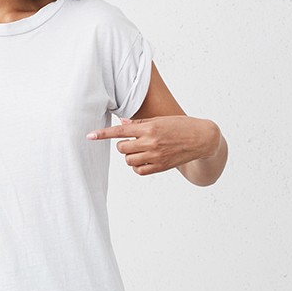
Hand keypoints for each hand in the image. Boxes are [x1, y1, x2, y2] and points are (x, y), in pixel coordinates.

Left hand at [87, 115, 221, 175]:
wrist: (202, 139)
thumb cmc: (180, 126)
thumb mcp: (160, 119)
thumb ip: (140, 123)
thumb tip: (122, 123)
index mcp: (149, 127)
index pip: (120, 131)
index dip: (102, 134)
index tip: (89, 136)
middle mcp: (151, 142)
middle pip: (122, 148)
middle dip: (124, 145)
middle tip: (135, 141)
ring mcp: (156, 156)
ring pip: (129, 160)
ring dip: (130, 156)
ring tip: (142, 150)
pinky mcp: (161, 166)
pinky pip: (139, 171)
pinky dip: (137, 166)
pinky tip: (144, 160)